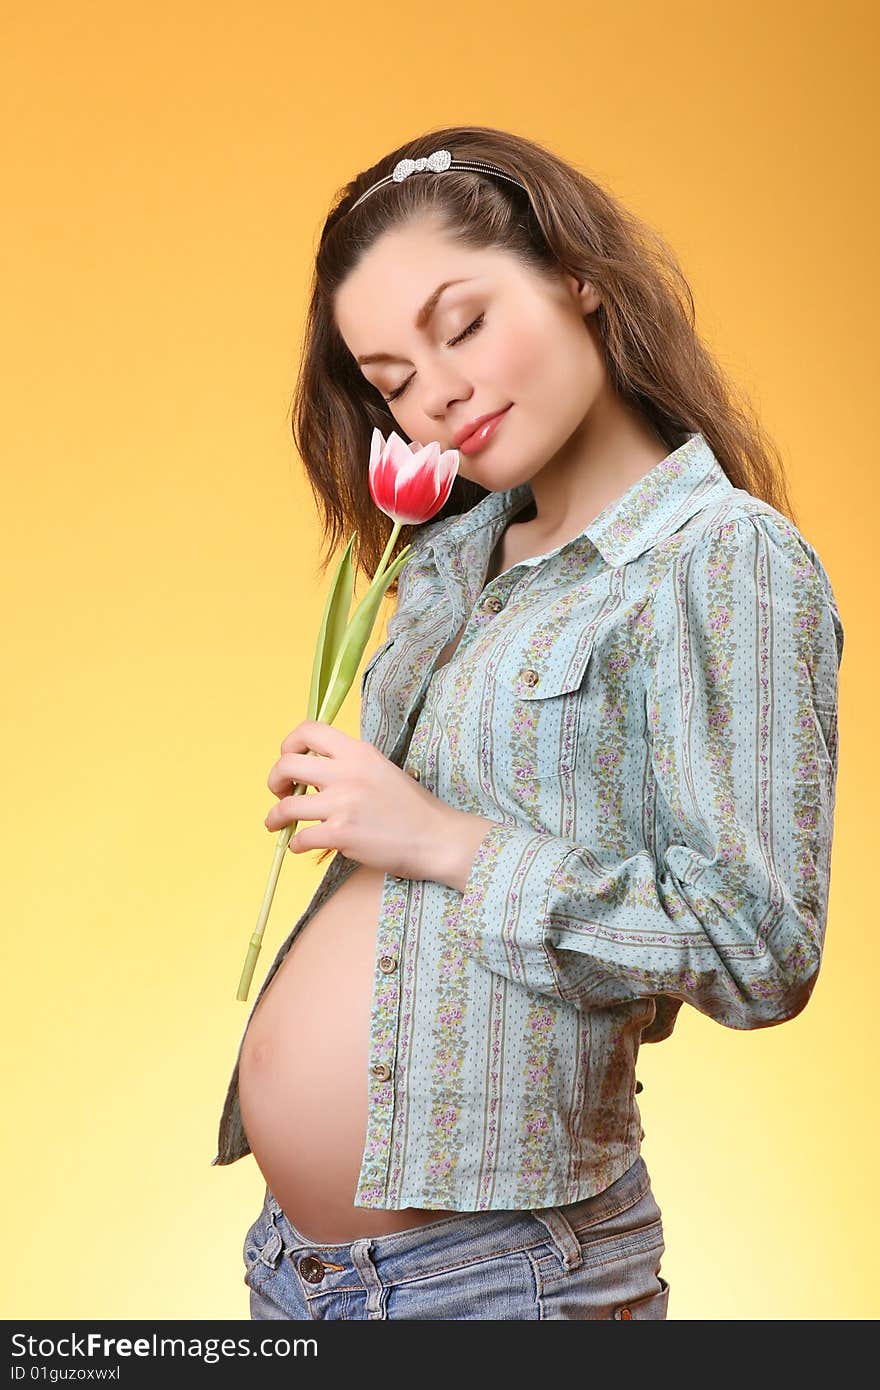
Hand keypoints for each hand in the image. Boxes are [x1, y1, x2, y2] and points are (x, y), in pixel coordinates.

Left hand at [264, 720, 455, 881]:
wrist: (436, 837)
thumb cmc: (411, 807)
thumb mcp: (382, 769)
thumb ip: (350, 764)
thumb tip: (315, 771)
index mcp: (359, 752)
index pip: (308, 730)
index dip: (289, 744)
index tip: (289, 760)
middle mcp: (347, 773)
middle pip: (287, 764)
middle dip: (275, 780)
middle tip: (281, 792)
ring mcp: (343, 804)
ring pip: (287, 806)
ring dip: (275, 816)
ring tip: (277, 823)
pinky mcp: (341, 834)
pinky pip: (300, 838)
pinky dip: (295, 845)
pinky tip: (301, 846)